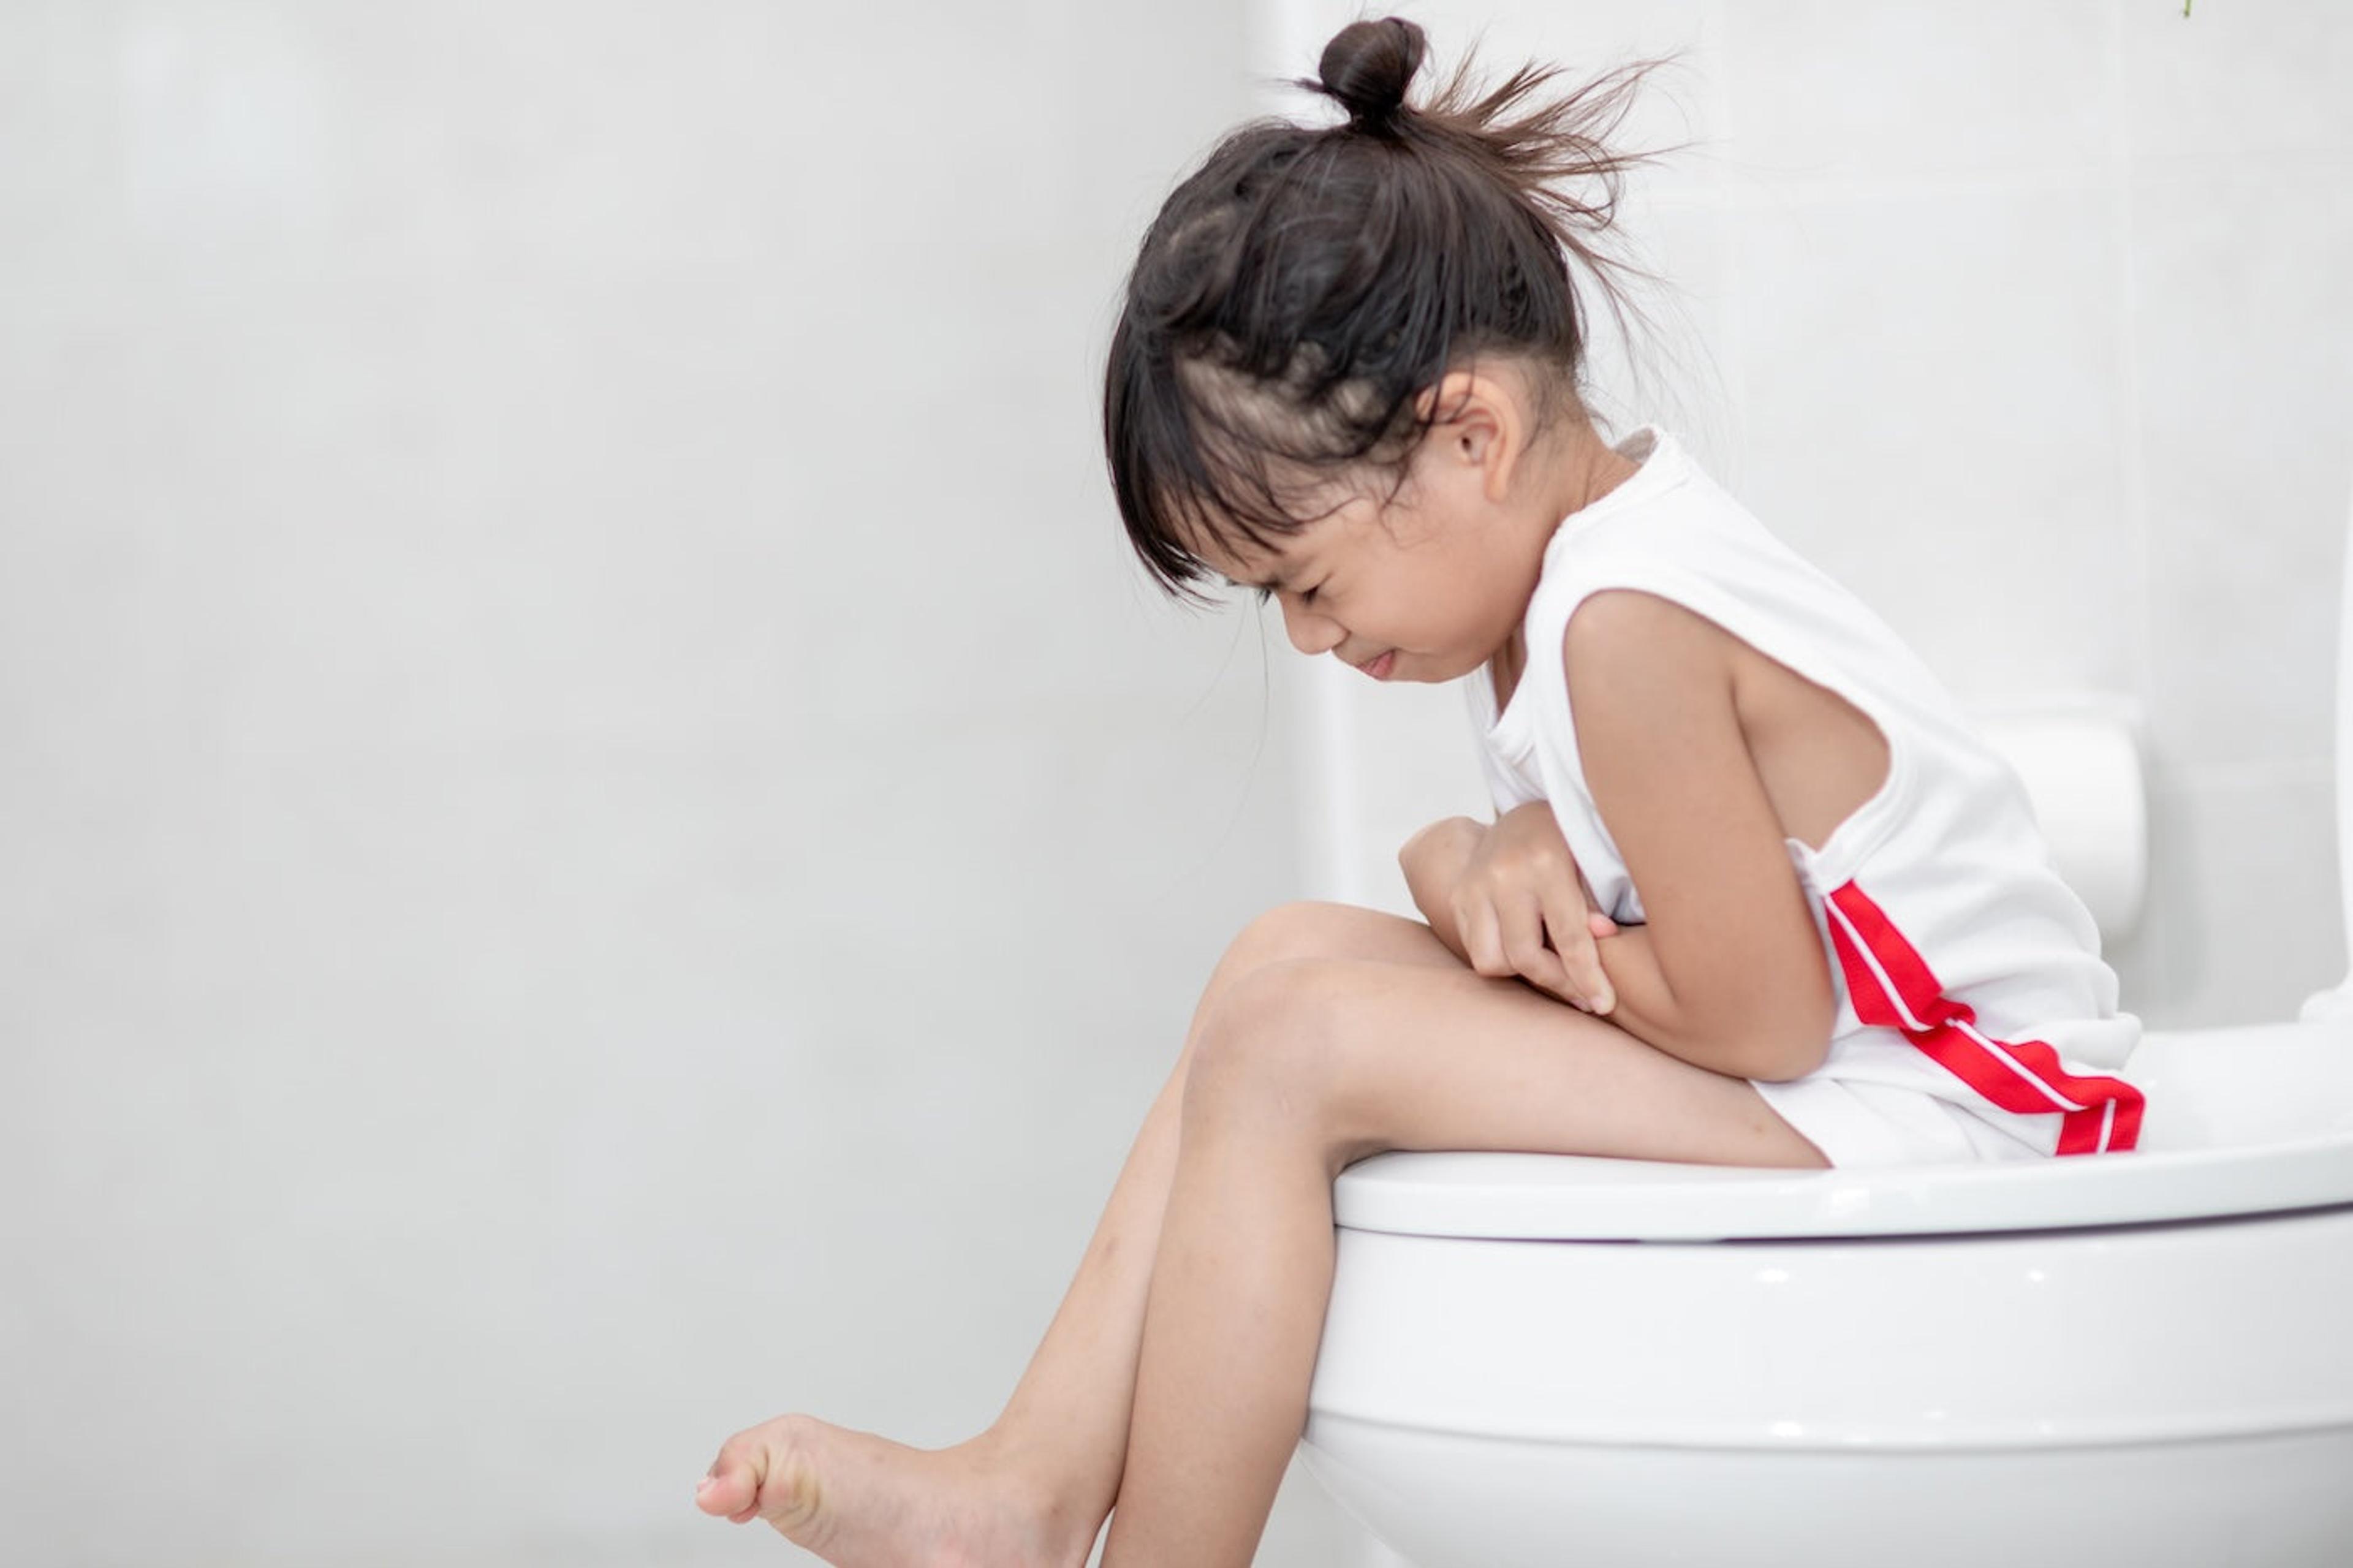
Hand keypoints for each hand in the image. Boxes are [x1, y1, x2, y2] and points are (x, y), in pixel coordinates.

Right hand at [1451, 801, 1618, 1012]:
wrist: (1519, 818)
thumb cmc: (1565, 841)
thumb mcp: (1589, 862)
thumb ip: (1595, 902)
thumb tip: (1605, 938)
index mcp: (1545, 863)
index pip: (1569, 936)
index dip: (1587, 977)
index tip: (1603, 1004)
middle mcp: (1503, 875)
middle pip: (1524, 956)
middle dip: (1557, 983)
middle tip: (1582, 994)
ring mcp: (1474, 886)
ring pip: (1491, 961)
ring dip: (1522, 972)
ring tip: (1551, 967)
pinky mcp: (1458, 897)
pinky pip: (1475, 949)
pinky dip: (1501, 958)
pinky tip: (1525, 950)